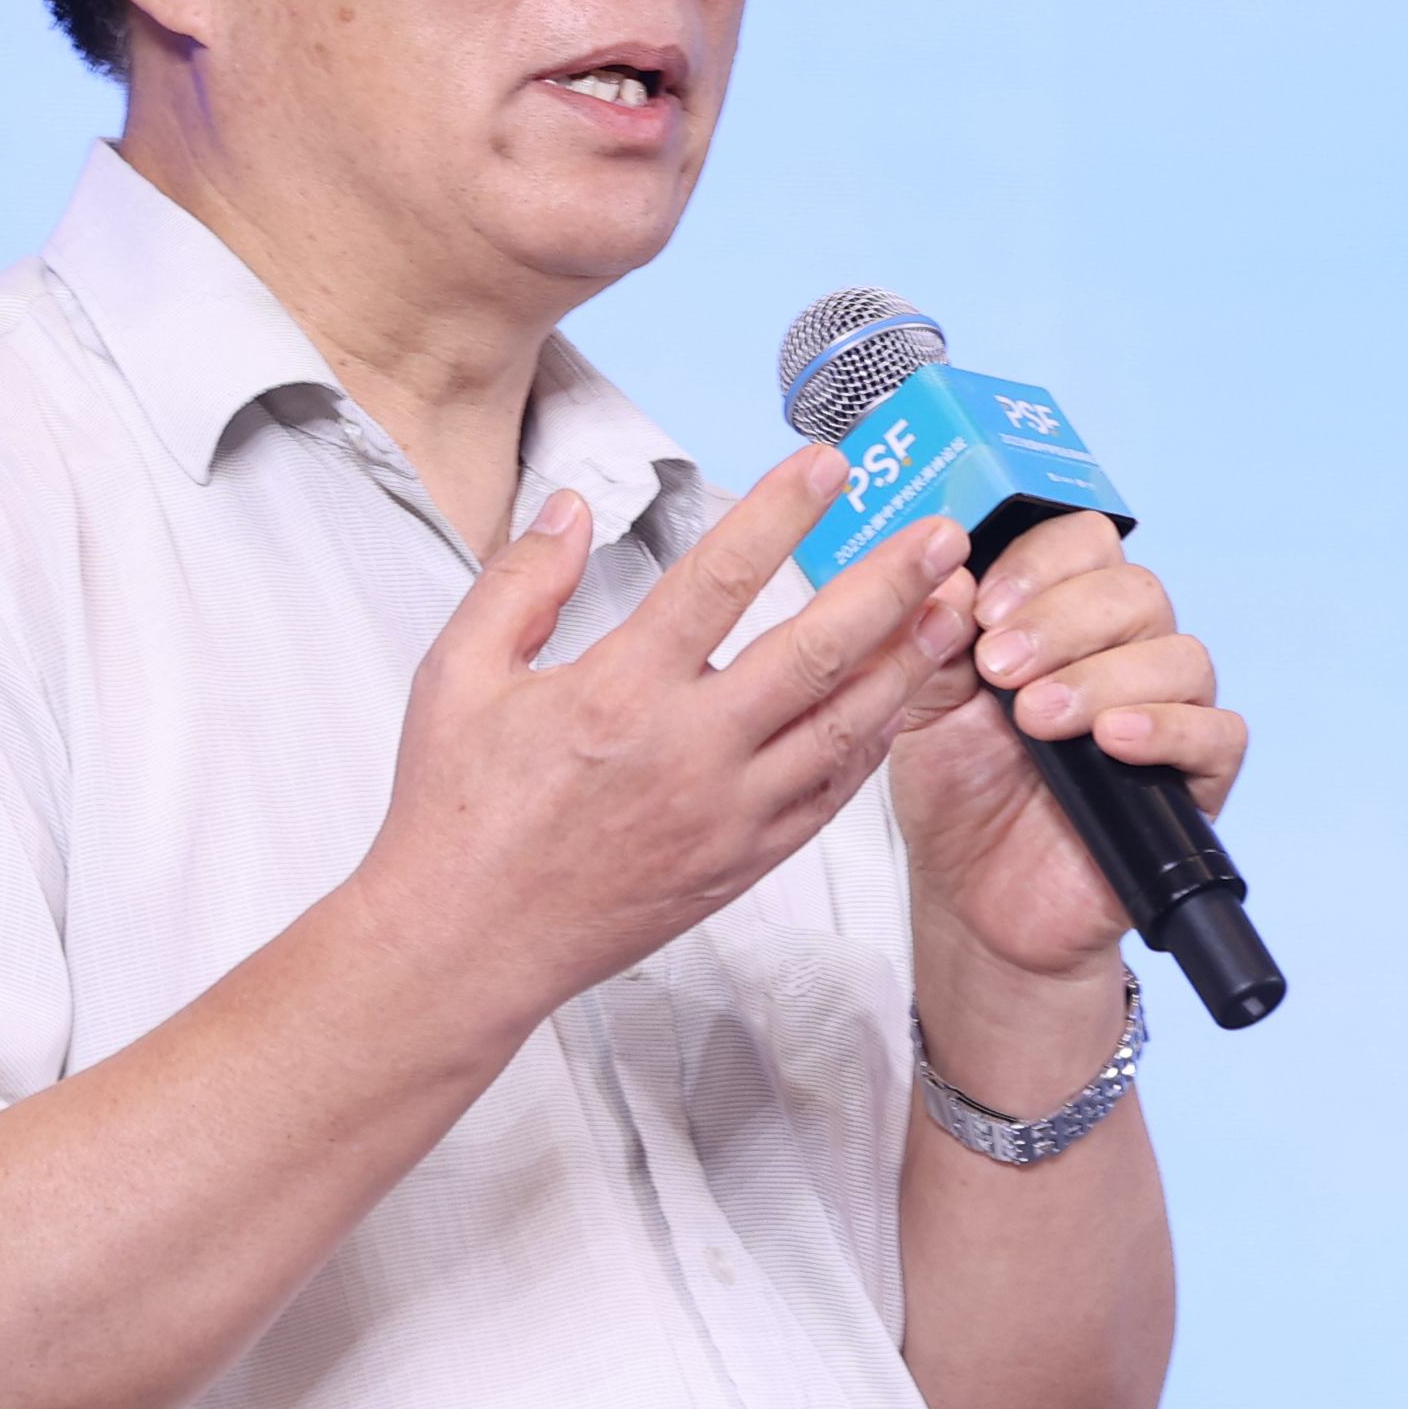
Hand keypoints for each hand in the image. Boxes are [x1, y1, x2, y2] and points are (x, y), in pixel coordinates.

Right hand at [349, 445, 970, 1033]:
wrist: (465, 943)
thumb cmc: (455, 810)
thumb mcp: (458, 675)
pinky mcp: (741, 863)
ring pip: (842, 726)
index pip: (718, 578)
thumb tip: (572, 508)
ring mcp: (725, 814)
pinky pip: (828, 795)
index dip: (780, 512)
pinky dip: (870, 743)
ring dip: (905, 661)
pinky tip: (895, 703)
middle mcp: (687, 751)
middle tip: (944, 535)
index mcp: (617, 692)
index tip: (828, 464)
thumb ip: (521, 582)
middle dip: (890, 585)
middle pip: (815, 651)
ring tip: (952, 608)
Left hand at [886, 512, 1248, 981]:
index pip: (1084, 543)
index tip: (985, 605)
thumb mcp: (920, 704)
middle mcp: (1121, 651)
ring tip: (1036, 718)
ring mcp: (1164, 711)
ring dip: (1101, 677)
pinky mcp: (1195, 780)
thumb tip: (944, 568)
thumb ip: (930, 635)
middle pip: (1135, 590)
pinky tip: (1112, 740)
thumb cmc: (955, 789)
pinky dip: (1167, 728)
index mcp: (1059, 614)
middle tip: (999, 667)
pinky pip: (1219, 733)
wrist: (973, 893)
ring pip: (1179, 654)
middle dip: (1061, 620)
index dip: (1040, 561)